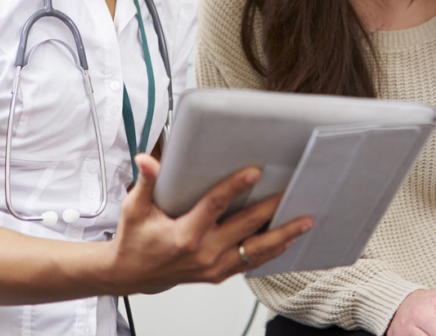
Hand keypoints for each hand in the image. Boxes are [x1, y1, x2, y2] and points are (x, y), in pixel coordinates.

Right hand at [107, 154, 312, 293]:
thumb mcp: (136, 209)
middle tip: (292, 193)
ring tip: (305, 222)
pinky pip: (251, 263)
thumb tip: (147, 160)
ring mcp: (214, 266)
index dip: (235, 187)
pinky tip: (288, 240)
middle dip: (272, 208)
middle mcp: (204, 252)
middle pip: (246, 227)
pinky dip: (272, 252)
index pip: (215, 205)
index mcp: (185, 234)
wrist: (130, 275)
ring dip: (283, 235)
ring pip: (256, 251)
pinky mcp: (218, 274)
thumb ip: (147, 183)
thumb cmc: (135, 240)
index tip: (254, 172)